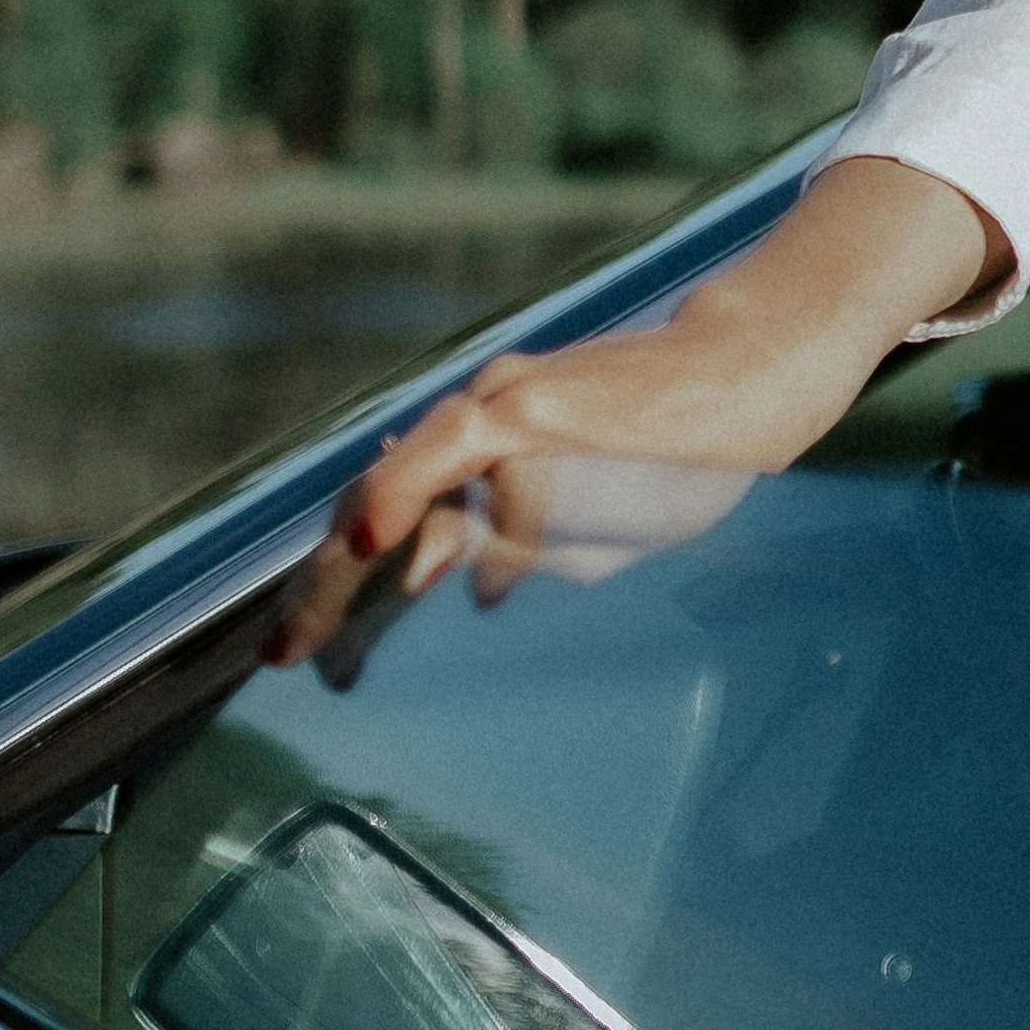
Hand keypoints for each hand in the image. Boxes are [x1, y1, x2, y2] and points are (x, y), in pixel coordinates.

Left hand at [261, 153, 1002, 671]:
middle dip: (321, 591)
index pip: (393, 525)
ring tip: (315, 639)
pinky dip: (406, 490)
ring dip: (356, 578)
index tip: (303, 654)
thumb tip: (481, 589)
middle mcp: (479, 429)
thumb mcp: (600, 512)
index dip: (340, 587)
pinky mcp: (531, 404)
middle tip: (278, 656)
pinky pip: (456, 453)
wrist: (750, 373)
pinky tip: (368, 536)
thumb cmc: (684, 442)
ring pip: (414, 505)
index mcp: (489, 457)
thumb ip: (536, 544)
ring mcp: (499, 413)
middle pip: (373, 514)